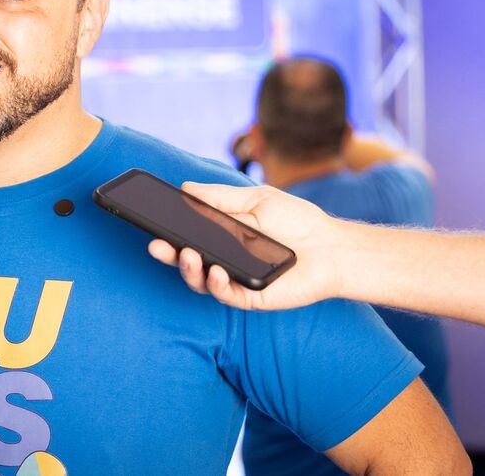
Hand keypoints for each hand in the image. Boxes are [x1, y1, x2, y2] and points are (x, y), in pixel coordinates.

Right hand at [148, 183, 346, 310]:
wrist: (333, 248)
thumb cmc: (297, 222)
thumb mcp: (256, 200)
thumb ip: (220, 198)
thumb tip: (186, 187)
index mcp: (222, 237)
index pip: (187, 236)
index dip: (168, 232)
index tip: (151, 222)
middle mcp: (223, 260)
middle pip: (186, 261)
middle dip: (168, 254)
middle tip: (156, 244)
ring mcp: (235, 280)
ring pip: (200, 281)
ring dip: (189, 269)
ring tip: (189, 256)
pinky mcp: (250, 297)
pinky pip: (225, 294)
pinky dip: (216, 283)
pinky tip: (215, 270)